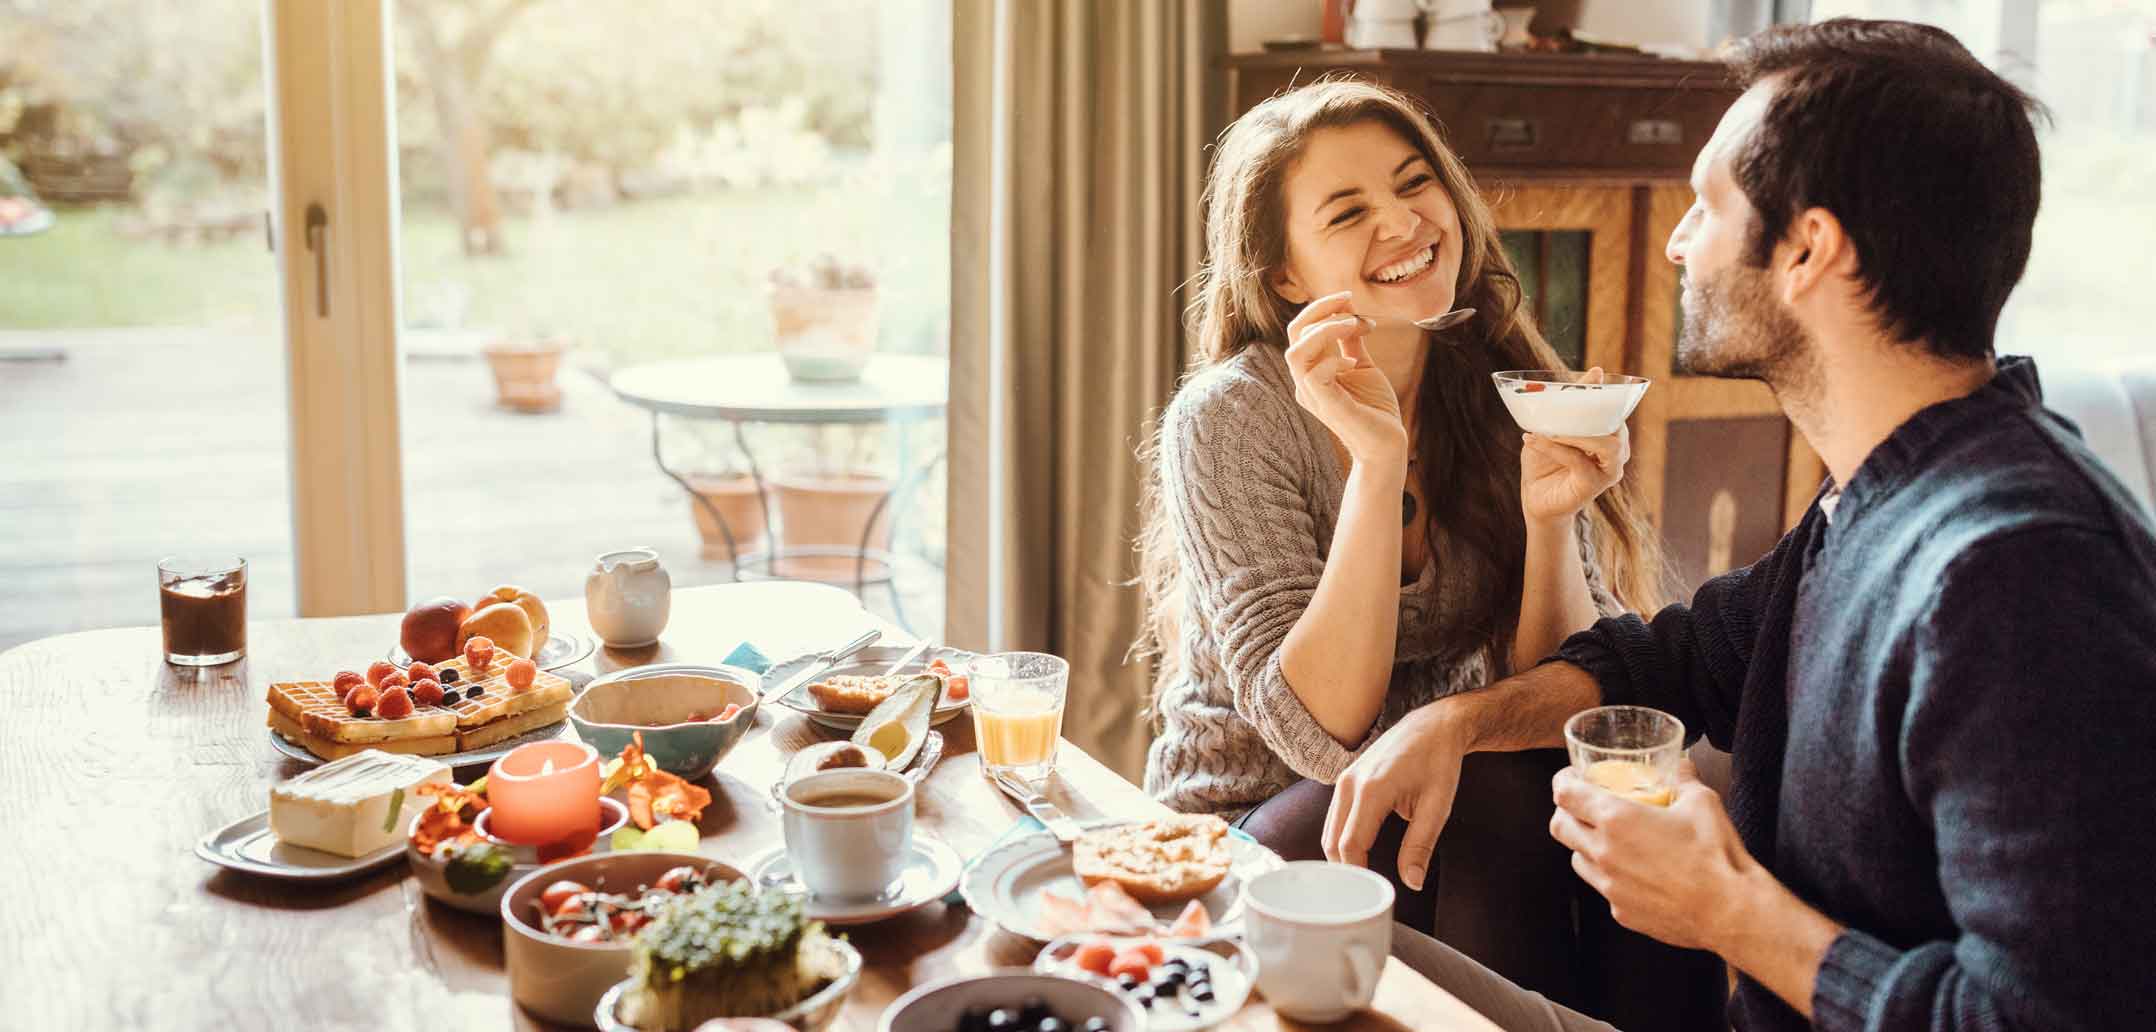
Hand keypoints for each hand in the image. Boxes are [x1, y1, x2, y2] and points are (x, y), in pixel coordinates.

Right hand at [1285, 291, 1407, 464]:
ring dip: (1325, 330)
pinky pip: (1314, 376)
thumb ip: (1351, 342)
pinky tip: (1352, 363)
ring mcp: (1312, 395)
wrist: (1386, 444)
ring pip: (1296, 352)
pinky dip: (1334, 361)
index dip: (1323, 308)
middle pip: (1294, 333)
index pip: (1301, 329)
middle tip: (1350, 300)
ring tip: (1353, 325)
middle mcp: (1305, 381)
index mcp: (1311, 369)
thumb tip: (1349, 313)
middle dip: (1320, 309)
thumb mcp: (1362, 366)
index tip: (1352, 302)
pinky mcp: (1326, 406)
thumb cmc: (1374, 408)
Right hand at [1322, 702, 1463, 890]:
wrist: (1433, 725)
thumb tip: (1412, 883)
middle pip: (1332, 842)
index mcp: (1372, 790)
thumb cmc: (1438, 762)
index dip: (1356, 875)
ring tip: (1360, 881)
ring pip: (1329, 831)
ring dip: (1340, 857)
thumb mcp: (1437, 806)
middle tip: (1363, 896)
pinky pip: (1334, 818)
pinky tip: (1357, 856)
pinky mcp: (1345, 780)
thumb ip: (1420, 846)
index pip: (1350, 845)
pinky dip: (1340, 840)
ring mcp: (1344, 780)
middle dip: (1345, 871)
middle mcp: (1350, 783)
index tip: (1369, 895)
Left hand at [1520, 372, 1629, 523]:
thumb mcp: (1552, 427)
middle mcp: (1616, 454)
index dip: (1608, 393)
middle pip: (1617, 427)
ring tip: (1548, 428)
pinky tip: (1532, 440)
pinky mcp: (1592, 486)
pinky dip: (1555, 447)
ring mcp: (1608, 472)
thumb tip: (1592, 372)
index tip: (1596, 374)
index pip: (1616, 411)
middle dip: (1593, 413)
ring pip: (1607, 445)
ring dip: (1576, 433)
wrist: (1535, 499)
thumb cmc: (1545, 461)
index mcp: (1610, 436)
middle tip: (1564, 404)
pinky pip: (1578, 461)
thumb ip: (1569, 403)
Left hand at [1548, 761, 1757, 951]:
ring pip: (1578, 859)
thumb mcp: (1702, 802)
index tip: (1570, 777)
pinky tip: (1634, 871)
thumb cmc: (1715, 856)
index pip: (1565, 795)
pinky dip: (1610, 876)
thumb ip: (1684, 779)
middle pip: (1560, 827)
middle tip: (1581, 806)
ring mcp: (1609, 886)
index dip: (1563, 781)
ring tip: (1608, 839)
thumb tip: (1682, 766)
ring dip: (1585, 845)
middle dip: (1565, 812)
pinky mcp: (1621, 912)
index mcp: (1617, 820)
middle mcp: (1604, 853)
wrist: (1730, 911)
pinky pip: (1604, 888)